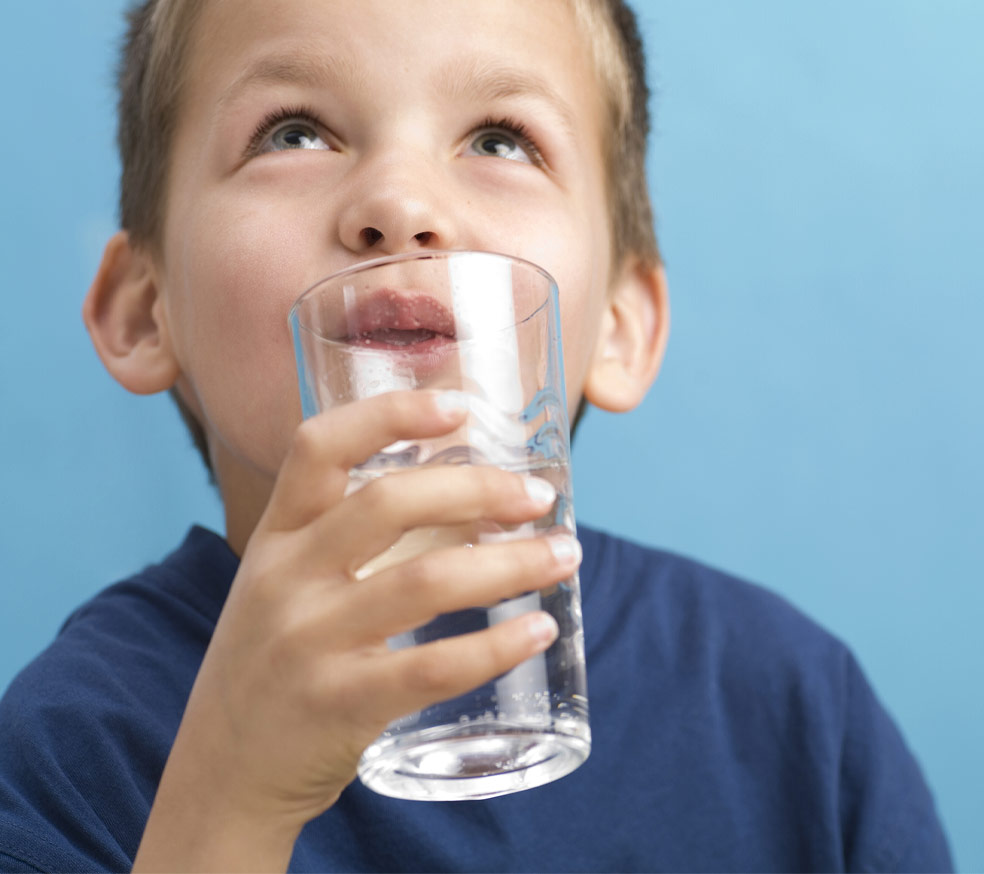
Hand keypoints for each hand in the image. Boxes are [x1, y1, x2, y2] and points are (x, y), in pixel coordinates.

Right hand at [134, 390, 578, 871]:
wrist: (223, 775)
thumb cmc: (279, 664)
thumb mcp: (298, 588)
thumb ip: (371, 543)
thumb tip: (483, 504)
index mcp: (277, 536)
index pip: (319, 446)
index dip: (390, 414)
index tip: (457, 405)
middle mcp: (286, 578)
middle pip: (390, 503)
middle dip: (479, 489)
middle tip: (539, 497)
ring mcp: (309, 642)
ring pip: (427, 582)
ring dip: (510, 563)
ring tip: (564, 555)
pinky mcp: (339, 704)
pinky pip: (433, 667)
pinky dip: (497, 645)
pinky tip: (539, 628)